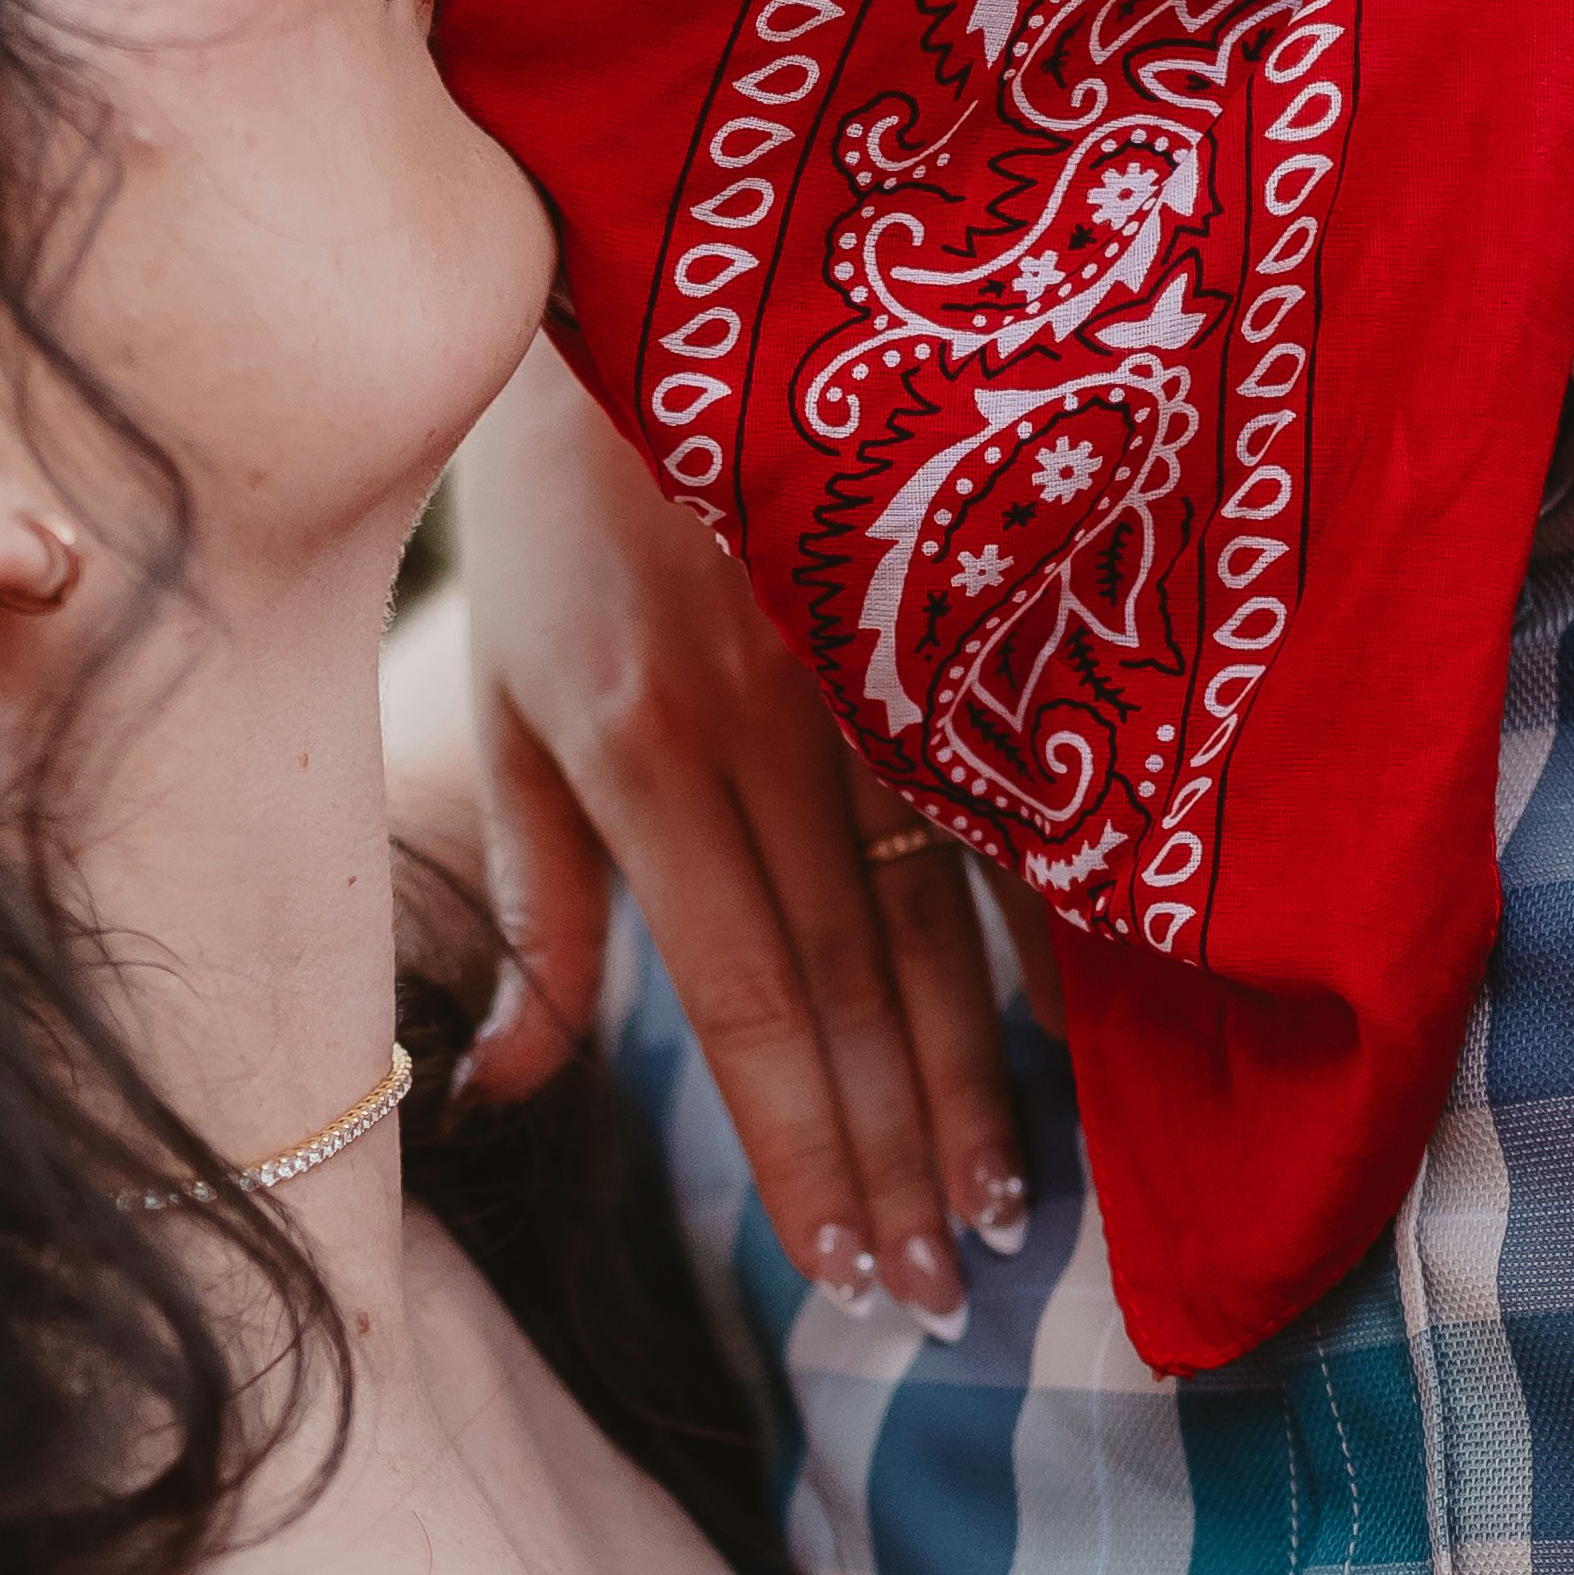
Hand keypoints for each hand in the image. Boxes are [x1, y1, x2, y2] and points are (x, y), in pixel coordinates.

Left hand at [452, 336, 1027, 1329]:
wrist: (655, 276)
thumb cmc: (555, 507)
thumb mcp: (505, 698)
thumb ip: (536, 906)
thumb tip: (507, 1093)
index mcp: (642, 750)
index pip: (743, 1001)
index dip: (801, 1151)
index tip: (845, 1272)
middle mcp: (766, 725)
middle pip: (851, 989)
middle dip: (895, 1157)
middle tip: (938, 1297)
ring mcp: (869, 671)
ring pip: (939, 917)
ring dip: (973, 1082)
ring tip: (1005, 1212)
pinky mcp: (944, 623)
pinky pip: (1001, 810)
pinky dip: (1035, 940)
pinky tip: (1068, 1046)